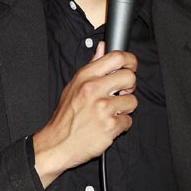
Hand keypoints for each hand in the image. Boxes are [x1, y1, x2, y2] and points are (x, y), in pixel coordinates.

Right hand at [33, 42, 137, 187]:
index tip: (131, 65)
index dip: (129, 60)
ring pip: (132, 101)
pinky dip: (121, 125)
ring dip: (124, 109)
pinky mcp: (109, 127)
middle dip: (129, 87)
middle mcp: (94, 89)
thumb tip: (103, 48)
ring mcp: (102, 108)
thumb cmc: (66, 115)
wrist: (57, 143)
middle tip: (120, 93)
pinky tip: (108, 125)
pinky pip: (128, 121)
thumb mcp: (74, 85)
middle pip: (130, 77)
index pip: (116, 57)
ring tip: (110, 112)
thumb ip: (92, 66)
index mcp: (86, 77)